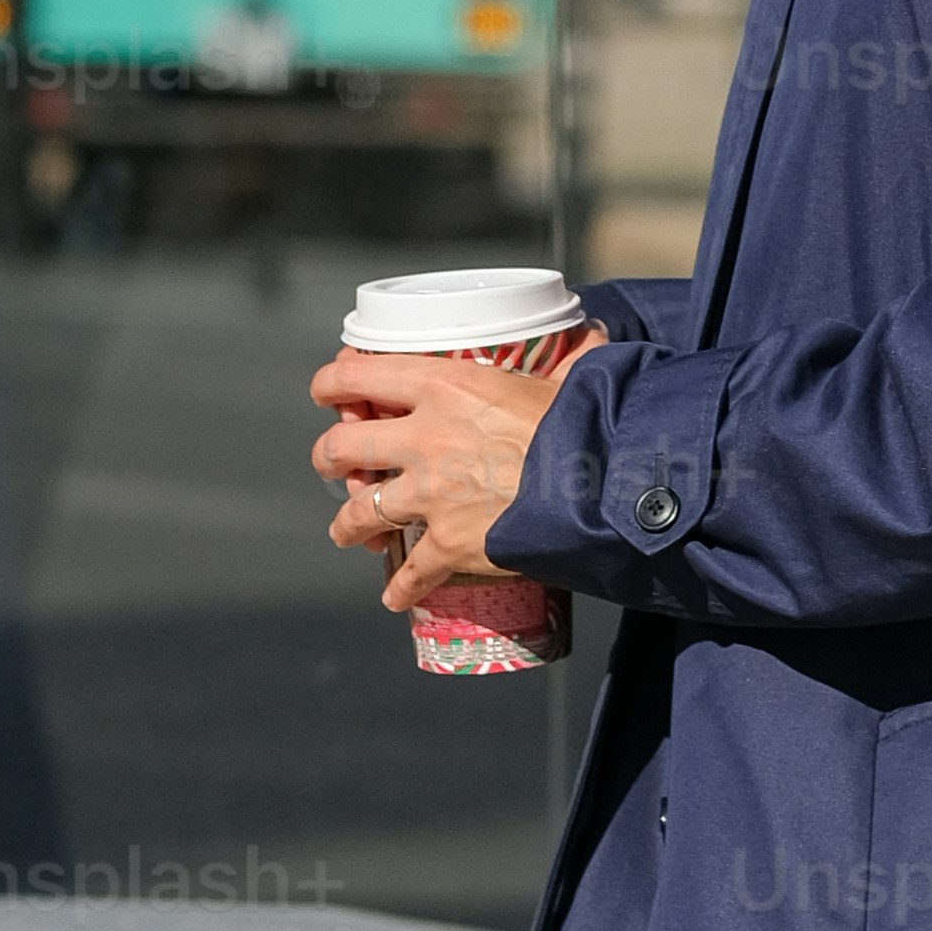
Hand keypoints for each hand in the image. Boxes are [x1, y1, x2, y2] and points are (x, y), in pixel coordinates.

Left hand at [312, 339, 599, 614]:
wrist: (605, 486)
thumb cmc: (588, 422)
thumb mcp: (569, 376)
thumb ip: (568, 357)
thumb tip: (593, 333)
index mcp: (444, 385)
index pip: (359, 375)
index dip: (331, 382)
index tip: (326, 390)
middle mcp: (424, 438)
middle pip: (344, 446)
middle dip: (328, 456)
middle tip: (331, 462)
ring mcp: (432, 495)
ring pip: (361, 511)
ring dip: (348, 525)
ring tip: (348, 533)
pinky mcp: (450, 544)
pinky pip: (411, 571)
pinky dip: (401, 587)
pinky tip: (394, 597)